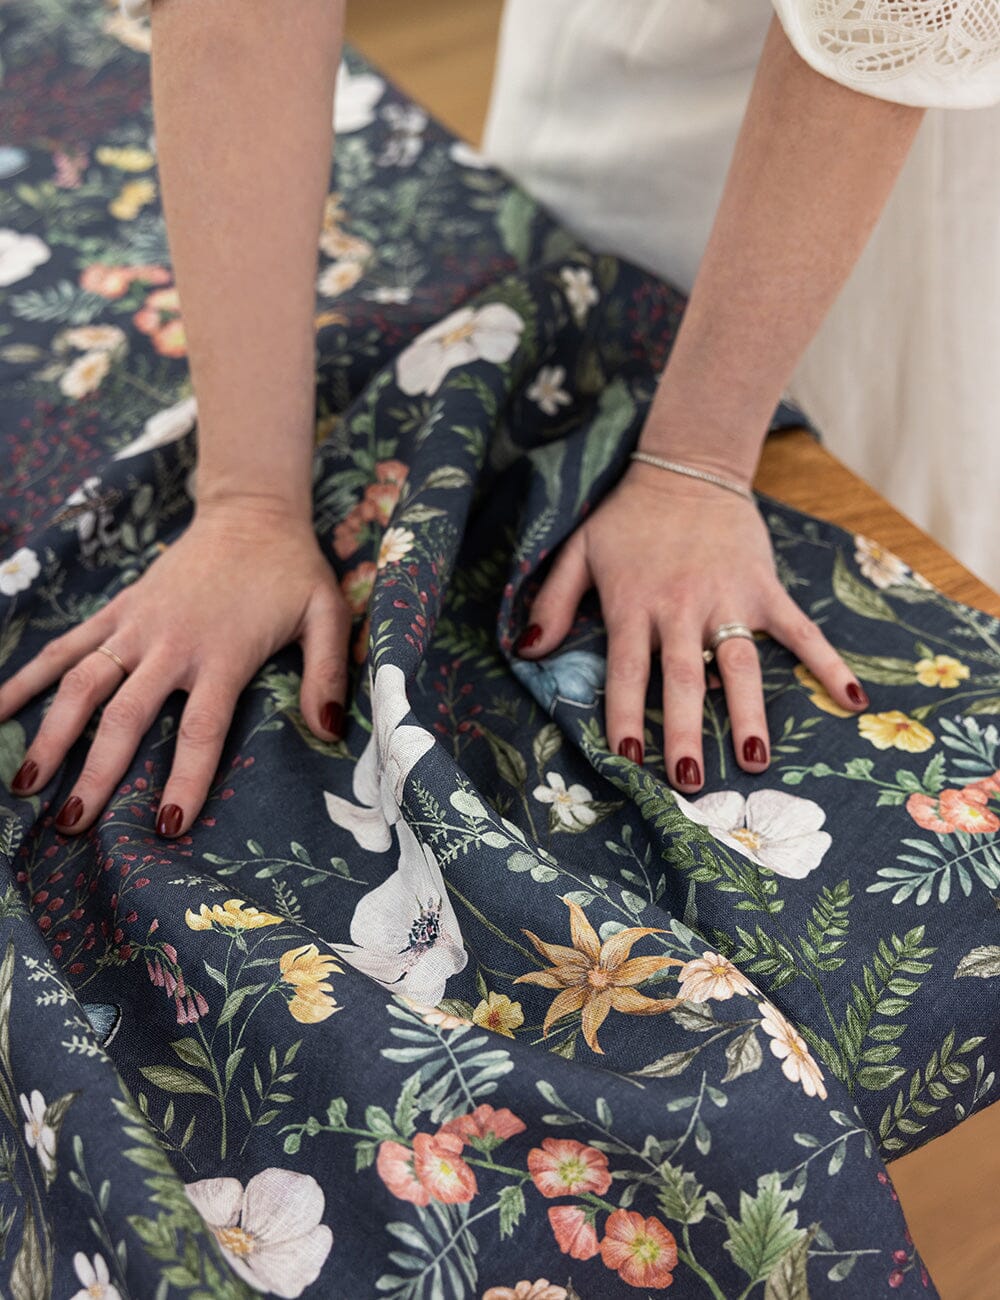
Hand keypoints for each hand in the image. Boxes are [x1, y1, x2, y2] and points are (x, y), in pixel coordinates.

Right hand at [1, 499, 351, 835]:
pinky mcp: (119, 610)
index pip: (200, 728)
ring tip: (25, 784)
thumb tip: (329, 730)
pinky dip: (28, 676)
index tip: (168, 825)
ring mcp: (137, 625)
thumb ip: (328, 673)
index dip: (185, 777)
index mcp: (223, 654)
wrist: (250, 512)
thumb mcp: (328, 615)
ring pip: (82, 683)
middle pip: (125, 716)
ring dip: (51, 732)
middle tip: (70, 822)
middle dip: (96, 771)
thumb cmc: (292, 571)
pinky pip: (67, 647)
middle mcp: (171, 643)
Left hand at [514, 460, 868, 791]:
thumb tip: (526, 651)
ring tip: (756, 758)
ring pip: (740, 664)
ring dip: (748, 713)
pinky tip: (851, 699)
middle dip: (684, 731)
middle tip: (690, 781)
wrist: (688, 467)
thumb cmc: (626, 518)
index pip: (626, 671)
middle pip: (682, 679)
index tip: (628, 759)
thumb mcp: (577, 552)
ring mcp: (728, 599)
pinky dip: (827, 662)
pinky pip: (800, 631)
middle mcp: (680, 609)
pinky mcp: (764, 589)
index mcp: (632, 605)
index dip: (625, 715)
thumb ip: (551, 602)